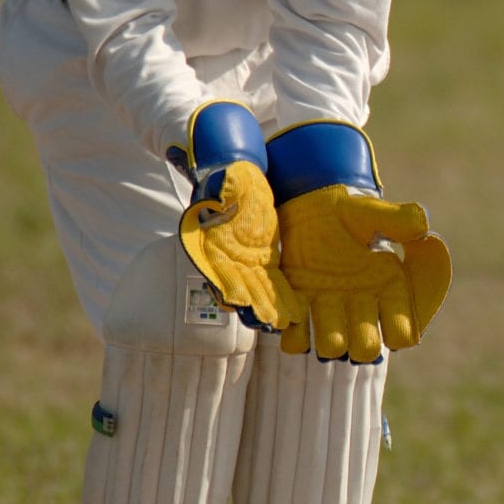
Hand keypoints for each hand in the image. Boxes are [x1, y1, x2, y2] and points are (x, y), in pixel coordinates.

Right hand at [178, 158, 304, 332]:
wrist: (244, 183)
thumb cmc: (231, 179)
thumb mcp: (227, 179)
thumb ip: (223, 188)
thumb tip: (220, 193)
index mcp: (208, 239)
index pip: (214, 267)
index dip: (224, 284)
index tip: (235, 301)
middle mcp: (224, 257)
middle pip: (236, 285)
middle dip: (250, 304)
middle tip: (265, 322)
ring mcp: (244, 263)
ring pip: (255, 289)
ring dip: (266, 307)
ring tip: (282, 324)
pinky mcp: (264, 263)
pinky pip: (272, 283)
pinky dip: (281, 298)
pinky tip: (294, 314)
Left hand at [273, 185, 451, 361]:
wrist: (311, 210)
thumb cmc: (349, 211)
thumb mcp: (374, 212)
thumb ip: (399, 219)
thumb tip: (423, 225)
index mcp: (390, 290)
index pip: (403, 334)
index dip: (397, 330)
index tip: (385, 304)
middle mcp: (363, 308)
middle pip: (367, 351)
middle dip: (359, 342)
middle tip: (351, 314)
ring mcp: (331, 312)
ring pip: (332, 349)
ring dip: (325, 337)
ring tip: (319, 307)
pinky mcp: (301, 309)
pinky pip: (298, 341)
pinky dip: (296, 335)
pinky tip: (296, 309)